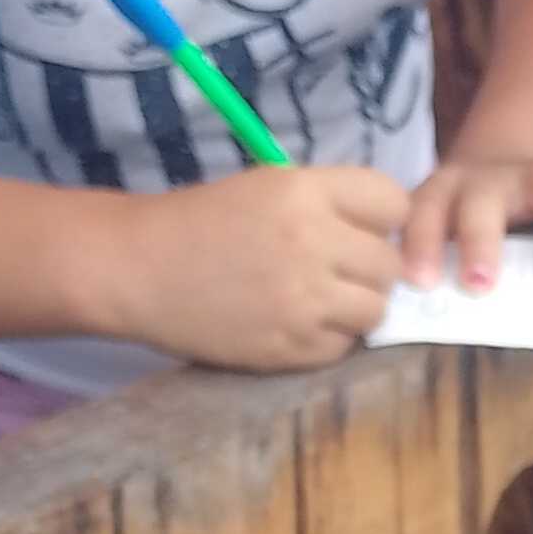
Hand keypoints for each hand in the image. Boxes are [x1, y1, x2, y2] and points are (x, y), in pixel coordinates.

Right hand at [121, 165, 409, 370]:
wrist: (139, 269)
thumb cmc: (203, 222)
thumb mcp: (268, 186)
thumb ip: (330, 203)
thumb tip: (389, 233)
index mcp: (305, 192)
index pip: (393, 203)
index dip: (384, 218)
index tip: (365, 229)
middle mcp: (312, 242)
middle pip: (389, 264)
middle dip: (371, 267)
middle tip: (340, 270)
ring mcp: (304, 300)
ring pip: (376, 310)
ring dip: (357, 306)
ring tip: (323, 300)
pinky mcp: (291, 347)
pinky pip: (344, 347)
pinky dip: (330, 339)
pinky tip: (299, 323)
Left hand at [401, 155, 532, 289]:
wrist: (501, 159)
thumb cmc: (467, 218)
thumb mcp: (446, 233)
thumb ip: (444, 270)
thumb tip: (431, 332)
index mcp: (446, 192)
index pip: (426, 212)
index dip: (421, 243)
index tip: (421, 281)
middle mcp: (489, 179)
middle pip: (482, 203)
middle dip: (481, 241)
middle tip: (481, 283)